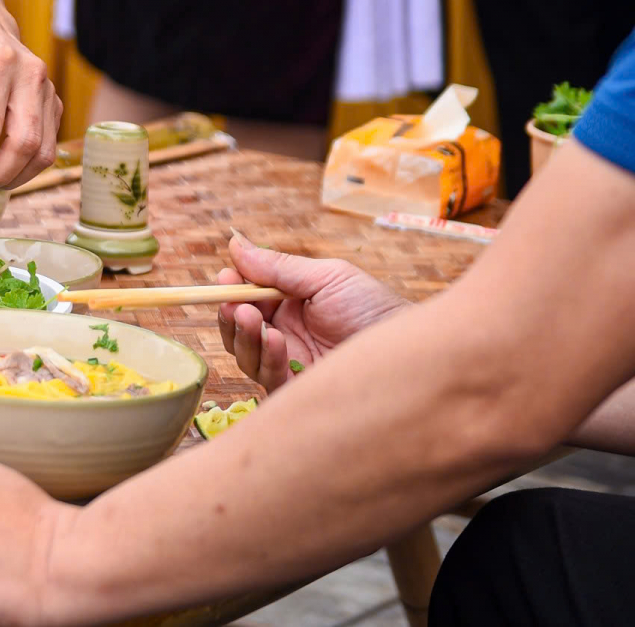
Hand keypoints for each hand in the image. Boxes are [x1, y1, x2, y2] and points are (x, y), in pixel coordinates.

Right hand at [216, 232, 409, 390]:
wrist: (408, 350)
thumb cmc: (374, 308)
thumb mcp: (326, 278)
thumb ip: (279, 267)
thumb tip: (235, 244)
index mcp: (288, 304)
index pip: (246, 296)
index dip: (232, 289)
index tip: (226, 278)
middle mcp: (283, 333)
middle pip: (237, 328)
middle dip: (230, 315)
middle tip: (234, 304)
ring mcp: (288, 362)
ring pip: (245, 354)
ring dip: (244, 336)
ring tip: (253, 319)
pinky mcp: (297, 389)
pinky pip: (267, 377)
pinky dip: (265, 357)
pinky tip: (276, 340)